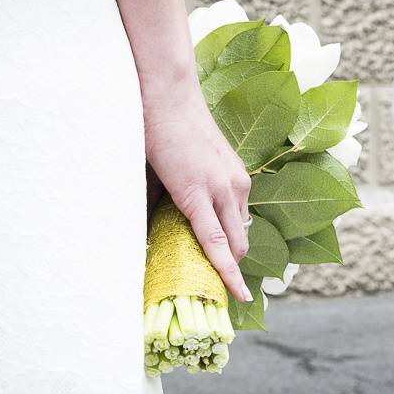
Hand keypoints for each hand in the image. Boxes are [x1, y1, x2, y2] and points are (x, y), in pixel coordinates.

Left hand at [144, 87, 252, 303]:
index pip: (219, 247)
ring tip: (211, 250)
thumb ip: (161, 212)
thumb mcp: (151, 181)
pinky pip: (241, 208)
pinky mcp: (238, 171)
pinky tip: (213, 218)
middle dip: (231, 265)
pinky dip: (231, 220)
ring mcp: (236, 180)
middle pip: (238, 243)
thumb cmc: (151, 137)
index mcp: (199, 195)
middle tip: (212, 279)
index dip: (229, 276)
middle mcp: (226, 190)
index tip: (240, 298)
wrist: (167, 95)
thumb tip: (159, 239)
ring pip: (242, 227)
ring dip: (231, 242)